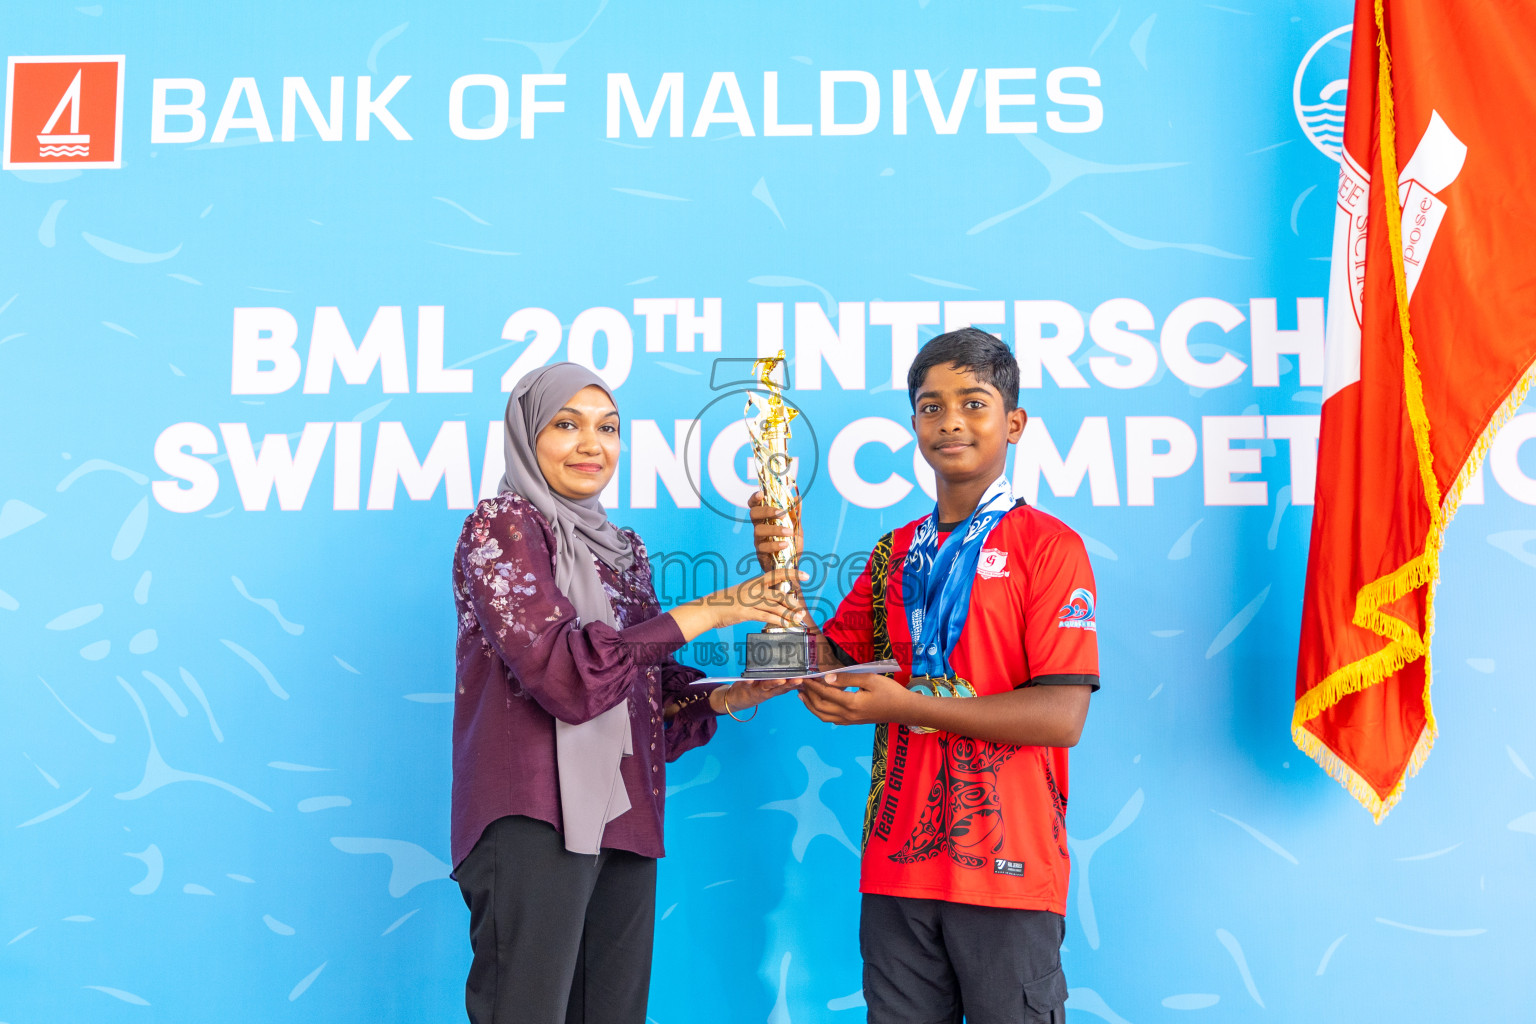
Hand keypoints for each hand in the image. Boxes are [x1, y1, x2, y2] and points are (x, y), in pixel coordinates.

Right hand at [666, 566, 807, 642]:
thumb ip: (760, 594)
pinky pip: (766, 616)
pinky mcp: (746, 613)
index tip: (806, 575)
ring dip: (788, 614)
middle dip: (792, 602)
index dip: (792, 574)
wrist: (708, 608)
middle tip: (801, 609)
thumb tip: (776, 599)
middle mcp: (754, 589)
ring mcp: (750, 601)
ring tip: (798, 619)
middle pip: (779, 593)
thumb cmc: (728, 601)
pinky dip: (778, 621)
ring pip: (774, 606)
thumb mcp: (744, 592)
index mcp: (755, 582)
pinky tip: (786, 624)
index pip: (777, 574)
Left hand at [710, 677, 799, 715]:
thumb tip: (794, 675)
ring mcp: (755, 690)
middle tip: (799, 679)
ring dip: (773, 683)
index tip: (807, 679)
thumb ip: (779, 683)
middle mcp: (766, 691)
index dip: (796, 684)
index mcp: (773, 690)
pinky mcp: (744, 687)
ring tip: (780, 680)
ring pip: (766, 686)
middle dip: (789, 684)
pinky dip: (748, 681)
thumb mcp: (767, 689)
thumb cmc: (753, 690)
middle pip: (779, 688)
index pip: (787, 687)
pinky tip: (749, 678)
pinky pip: (746, 684)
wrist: (734, 700)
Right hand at [749, 489, 802, 571]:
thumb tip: (798, 498)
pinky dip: (775, 544)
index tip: (761, 494)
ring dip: (774, 529)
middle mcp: (759, 527)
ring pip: (758, 530)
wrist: (791, 565)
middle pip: (753, 514)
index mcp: (765, 518)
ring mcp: (758, 540)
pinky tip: (785, 544)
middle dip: (766, 511)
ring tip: (789, 532)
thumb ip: (796, 514)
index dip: (755, 498)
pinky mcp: (760, 553)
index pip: (755, 505)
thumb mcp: (796, 528)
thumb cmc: (791, 544)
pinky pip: (764, 547)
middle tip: (781, 513)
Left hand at [799, 673, 914, 726]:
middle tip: (799, 684)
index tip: (804, 676)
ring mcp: (849, 721)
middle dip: (808, 695)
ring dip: (810, 706)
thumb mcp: (869, 679)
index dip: (813, 685)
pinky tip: (817, 705)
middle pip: (820, 706)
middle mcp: (847, 715)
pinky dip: (819, 712)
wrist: (903, 710)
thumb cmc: (889, 692)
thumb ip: (847, 678)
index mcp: (851, 703)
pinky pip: (830, 719)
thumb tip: (827, 677)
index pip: (825, 694)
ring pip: (822, 716)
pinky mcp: (852, 722)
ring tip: (801, 695)